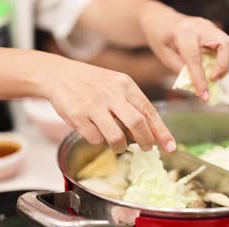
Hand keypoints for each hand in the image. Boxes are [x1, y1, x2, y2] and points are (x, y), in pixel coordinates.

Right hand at [37, 56, 175, 153]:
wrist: (58, 75)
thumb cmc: (93, 83)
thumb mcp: (116, 85)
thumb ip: (132, 103)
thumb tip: (151, 130)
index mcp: (125, 84)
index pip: (149, 111)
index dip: (161, 132)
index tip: (170, 146)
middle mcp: (111, 93)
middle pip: (137, 123)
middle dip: (146, 141)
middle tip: (146, 149)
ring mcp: (94, 105)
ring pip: (116, 136)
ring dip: (121, 147)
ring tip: (119, 146)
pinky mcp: (78, 116)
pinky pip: (95, 139)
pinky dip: (99, 141)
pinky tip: (97, 134)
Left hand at [139, 3, 228, 101]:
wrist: (161, 20)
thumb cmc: (161, 38)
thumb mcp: (165, 56)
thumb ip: (182, 70)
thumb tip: (198, 87)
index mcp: (183, 33)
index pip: (195, 59)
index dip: (201, 79)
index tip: (204, 96)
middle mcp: (200, 26)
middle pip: (224, 44)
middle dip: (224, 66)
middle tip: (213, 80)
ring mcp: (209, 26)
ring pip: (227, 45)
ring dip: (224, 65)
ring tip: (212, 76)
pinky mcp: (213, 31)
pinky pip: (223, 47)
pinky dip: (221, 60)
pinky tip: (211, 68)